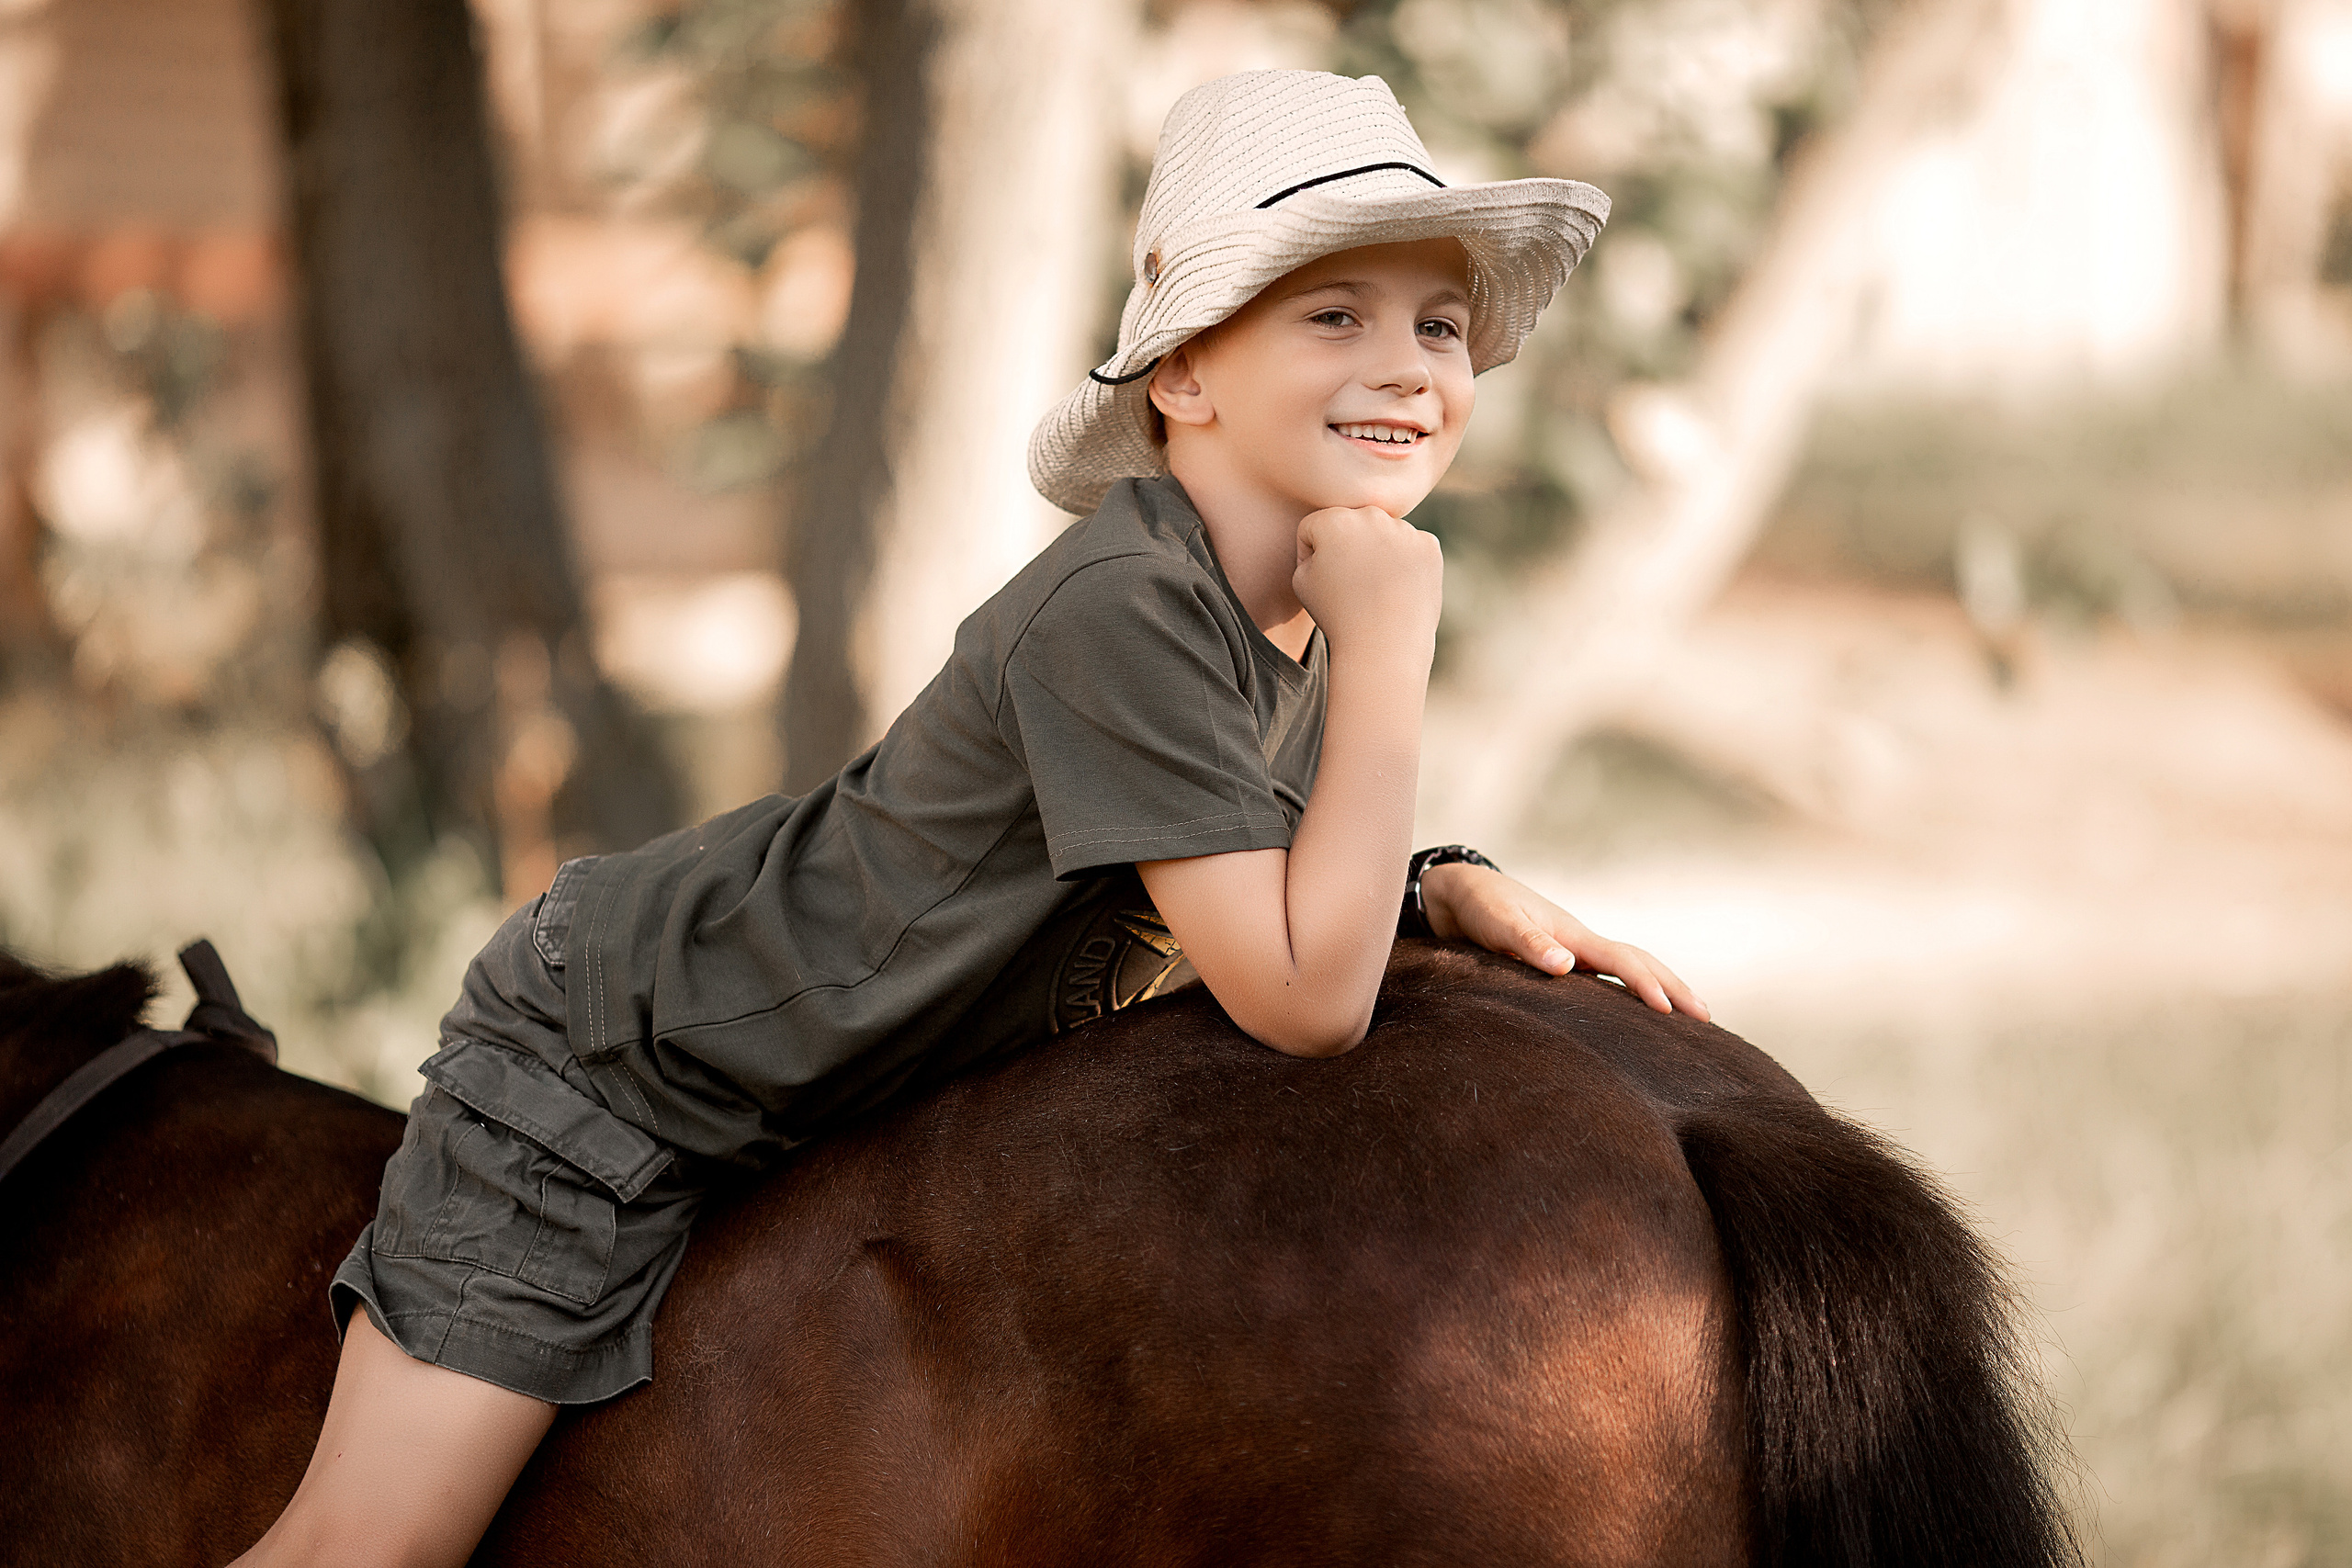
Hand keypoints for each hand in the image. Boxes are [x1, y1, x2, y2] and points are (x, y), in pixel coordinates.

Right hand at [1292, 506, 1441, 656]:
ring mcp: (1405, 529)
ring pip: (1383, 533)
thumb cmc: (1336, 614)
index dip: (1310, 556)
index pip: (1315, 527)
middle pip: (1352, 524)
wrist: (1383, 644)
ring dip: (1378, 553)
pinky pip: (1410, 546)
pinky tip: (1396, 588)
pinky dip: (1404, 563)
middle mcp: (1371, 515)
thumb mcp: (1301, 580)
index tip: (1322, 582)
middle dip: (1347, 547)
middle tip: (1350, 584)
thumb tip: (1334, 534)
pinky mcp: (1429, 546)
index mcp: (1334, 520)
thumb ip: (1310, 547)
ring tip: (1375, 590)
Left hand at [1419, 862, 1709, 1020]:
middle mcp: (1581, 943)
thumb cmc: (1480, 907)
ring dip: (1660, 988)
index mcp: (1573, 935)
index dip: (1646, 986)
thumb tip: (1566, 967)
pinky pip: (1607, 979)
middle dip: (1674, 987)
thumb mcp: (1499, 924)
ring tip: (1688, 1017)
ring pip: (1629, 969)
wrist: (1461, 894)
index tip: (1668, 1011)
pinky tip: (1636, 1014)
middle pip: (1641, 963)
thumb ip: (1528, 944)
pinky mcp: (1561, 963)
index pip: (1622, 962)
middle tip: (1705, 1019)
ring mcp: (1575, 952)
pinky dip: (1630, 993)